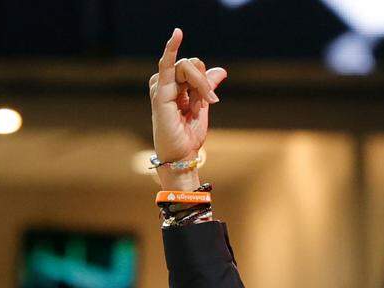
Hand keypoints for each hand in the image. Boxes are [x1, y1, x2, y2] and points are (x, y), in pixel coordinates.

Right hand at [148, 28, 226, 188]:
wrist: (183, 155)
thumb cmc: (189, 134)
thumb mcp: (203, 106)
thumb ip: (208, 87)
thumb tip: (222, 70)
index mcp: (174, 86)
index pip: (193, 67)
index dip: (205, 79)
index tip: (212, 99)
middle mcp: (165, 83)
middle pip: (191, 64)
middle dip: (204, 81)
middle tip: (211, 101)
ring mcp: (161, 87)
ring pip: (186, 66)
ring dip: (200, 83)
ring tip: (201, 104)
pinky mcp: (160, 94)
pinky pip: (166, 66)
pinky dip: (172, 50)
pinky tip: (176, 36)